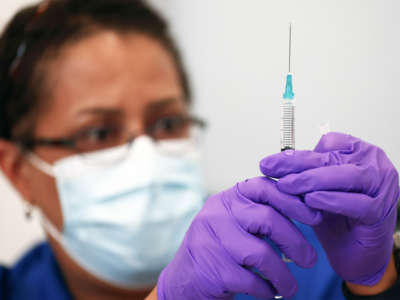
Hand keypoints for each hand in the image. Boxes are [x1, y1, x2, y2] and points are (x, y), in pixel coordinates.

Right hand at [157, 177, 320, 299]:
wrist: (186, 277)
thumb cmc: (221, 247)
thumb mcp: (236, 221)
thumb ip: (261, 212)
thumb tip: (308, 211)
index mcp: (228, 198)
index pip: (263, 187)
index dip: (293, 200)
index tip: (315, 217)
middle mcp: (218, 214)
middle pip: (267, 220)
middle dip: (296, 242)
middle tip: (310, 261)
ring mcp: (212, 240)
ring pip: (262, 254)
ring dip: (284, 275)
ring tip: (292, 288)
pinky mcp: (213, 269)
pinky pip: (251, 280)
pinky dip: (267, 290)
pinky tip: (270, 292)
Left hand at [260, 132, 398, 285]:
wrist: (353, 252)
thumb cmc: (336, 217)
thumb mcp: (315, 190)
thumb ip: (303, 174)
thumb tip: (273, 163)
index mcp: (359, 153)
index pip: (328, 144)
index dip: (298, 153)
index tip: (271, 163)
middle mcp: (374, 165)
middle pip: (333, 158)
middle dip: (297, 164)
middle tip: (271, 170)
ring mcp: (382, 188)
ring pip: (349, 176)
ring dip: (314, 180)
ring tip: (288, 186)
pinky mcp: (381, 212)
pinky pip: (358, 203)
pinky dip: (332, 200)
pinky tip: (311, 200)